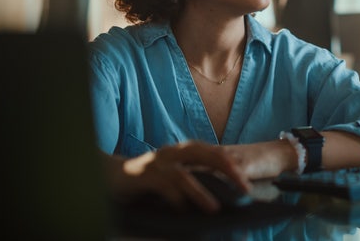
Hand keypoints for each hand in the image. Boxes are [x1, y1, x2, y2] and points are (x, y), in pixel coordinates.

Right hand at [103, 140, 254, 212]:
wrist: (110, 175)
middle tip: (245, 189)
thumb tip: (220, 197)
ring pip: (185, 175)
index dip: (234, 166)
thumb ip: (194, 180)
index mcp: (185, 150)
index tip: (249, 182)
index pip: (216, 153)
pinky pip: (163, 186)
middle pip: (209, 156)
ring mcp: (159, 162)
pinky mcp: (144, 175)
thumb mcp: (174, 176)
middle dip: (229, 172)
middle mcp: (175, 151)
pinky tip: (182, 210)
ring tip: (215, 208)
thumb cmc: (147, 178)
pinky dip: (174, 198)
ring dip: (201, 192)